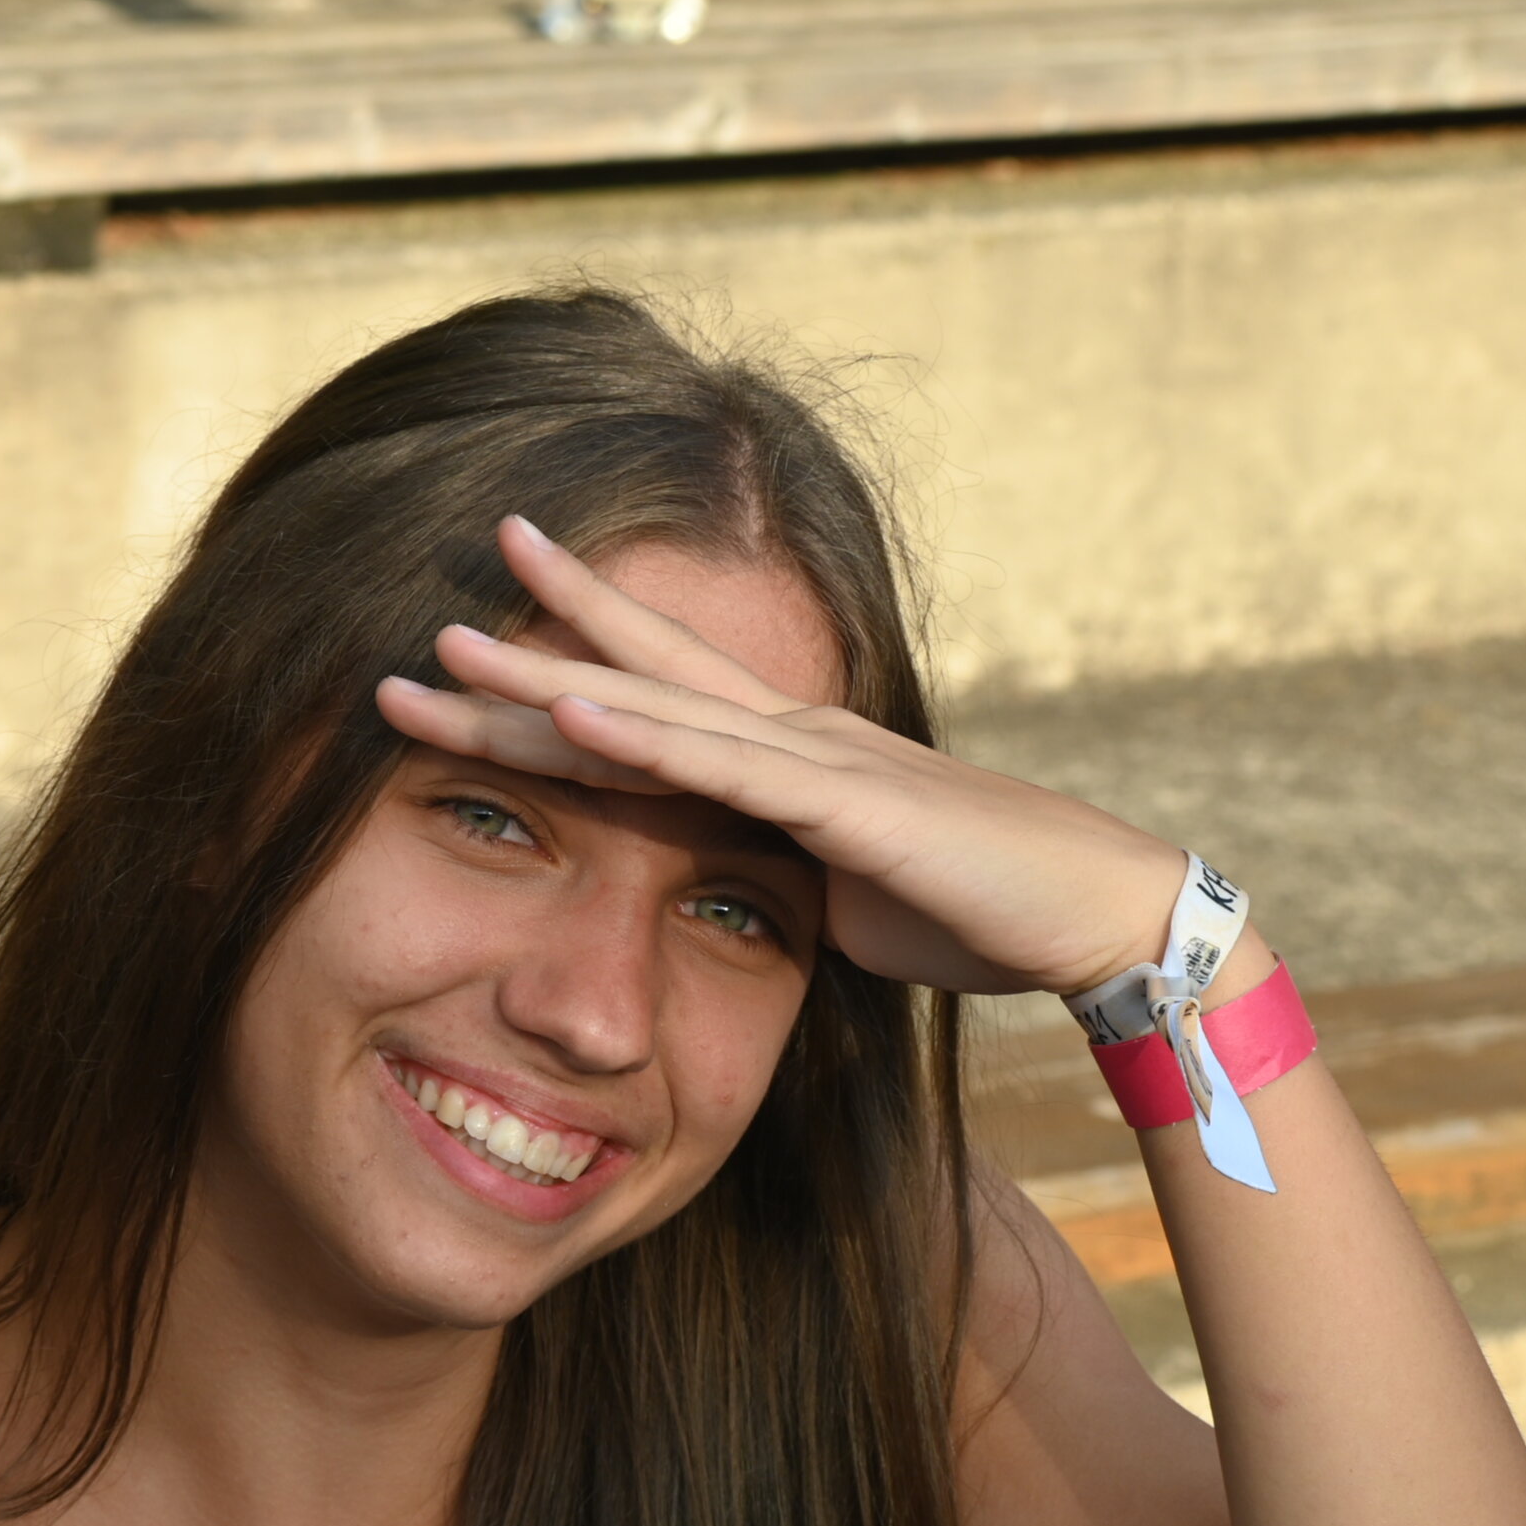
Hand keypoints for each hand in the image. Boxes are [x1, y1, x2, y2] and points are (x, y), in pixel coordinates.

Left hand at [372, 515, 1199, 1002]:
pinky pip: (723, 767)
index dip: (564, 661)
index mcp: (789, 758)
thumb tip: (726, 888)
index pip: (653, 697)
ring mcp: (815, 760)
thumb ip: (778, 873)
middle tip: (428, 610)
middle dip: (526, 647)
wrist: (1098, 916)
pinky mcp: (846, 804)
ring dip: (547, 676)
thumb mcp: (846, 895)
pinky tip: (571, 712)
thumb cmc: (980, 907)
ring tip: (450, 643)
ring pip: (653, 708)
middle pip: (630, 680)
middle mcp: (790, 736)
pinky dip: (642, 738)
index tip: (478, 637)